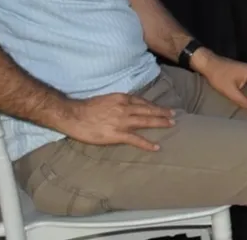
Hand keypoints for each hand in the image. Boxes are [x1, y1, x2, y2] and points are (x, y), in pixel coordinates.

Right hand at [58, 93, 175, 151]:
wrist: (73, 115)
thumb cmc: (86, 107)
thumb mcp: (106, 98)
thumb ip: (118, 102)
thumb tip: (126, 105)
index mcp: (122, 99)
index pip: (142, 101)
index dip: (153, 105)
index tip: (161, 107)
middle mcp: (125, 108)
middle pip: (148, 110)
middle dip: (162, 112)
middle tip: (174, 115)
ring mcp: (122, 122)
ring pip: (146, 121)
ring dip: (160, 123)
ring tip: (171, 125)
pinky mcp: (117, 135)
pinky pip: (136, 140)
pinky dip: (147, 143)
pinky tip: (156, 147)